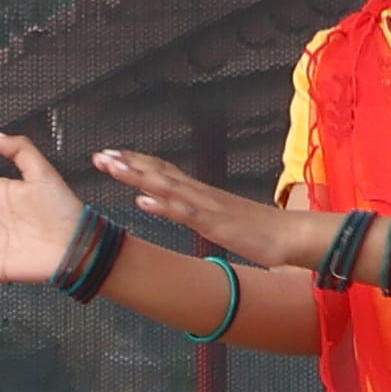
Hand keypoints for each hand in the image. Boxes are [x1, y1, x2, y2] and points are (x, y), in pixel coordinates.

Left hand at [94, 147, 320, 272]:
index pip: (163, 171)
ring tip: (112, 167)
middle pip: (159, 173)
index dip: (136, 162)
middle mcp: (200, 193)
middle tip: (99, 155)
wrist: (291, 235)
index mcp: (201, 193)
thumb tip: (168, 204)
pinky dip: (163, 205)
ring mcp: (207, 206)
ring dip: (137, 176)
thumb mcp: (219, 219)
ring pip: (167, 187)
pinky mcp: (216, 222)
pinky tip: (142, 201)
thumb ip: (196, 210)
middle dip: (127, 163)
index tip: (111, 155)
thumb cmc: (258, 231)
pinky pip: (186, 213)